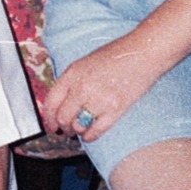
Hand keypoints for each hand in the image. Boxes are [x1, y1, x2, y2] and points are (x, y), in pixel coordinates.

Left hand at [43, 33, 168, 142]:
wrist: (142, 53)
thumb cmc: (116, 55)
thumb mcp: (86, 63)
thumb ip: (72, 82)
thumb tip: (61, 105)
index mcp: (73, 73)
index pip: (51, 101)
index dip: (48, 117)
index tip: (51, 124)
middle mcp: (82, 87)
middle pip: (63, 117)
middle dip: (62, 127)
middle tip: (66, 130)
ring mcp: (98, 99)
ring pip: (77, 127)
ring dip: (77, 132)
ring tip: (80, 130)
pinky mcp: (115, 110)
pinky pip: (95, 131)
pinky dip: (90, 136)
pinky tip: (90, 134)